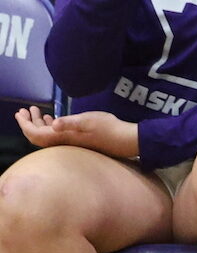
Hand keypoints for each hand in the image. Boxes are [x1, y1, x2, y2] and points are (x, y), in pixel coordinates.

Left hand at [16, 105, 138, 159]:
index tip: (19, 113)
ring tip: (35, 111)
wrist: (122, 140)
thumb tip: (53, 124)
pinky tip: (52, 119)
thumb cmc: (106, 127)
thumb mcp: (88, 120)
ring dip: (38, 123)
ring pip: (46, 135)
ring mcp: (69, 142)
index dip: (25, 124)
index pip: (35, 134)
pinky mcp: (76, 140)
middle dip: (28, 123)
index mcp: (62, 137)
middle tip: (24, 110)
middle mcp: (62, 142)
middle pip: (38, 136)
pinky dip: (49, 126)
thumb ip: (70, 122)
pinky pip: (55, 135)